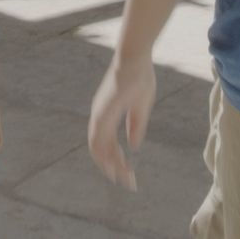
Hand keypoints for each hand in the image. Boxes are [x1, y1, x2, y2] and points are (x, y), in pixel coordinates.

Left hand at [88, 54, 155, 190]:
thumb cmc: (139, 76)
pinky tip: (117, 165)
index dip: (117, 160)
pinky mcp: (102, 112)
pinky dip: (106, 155)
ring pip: (98, 148)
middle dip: (113, 168)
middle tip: (128, 182)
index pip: (108, 144)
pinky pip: (99, 139)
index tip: (129, 173)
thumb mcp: (141, 106)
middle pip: (101, 150)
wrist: (135, 57)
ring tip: (123, 179)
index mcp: (107, 114)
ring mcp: (99, 114)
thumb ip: (136, 126)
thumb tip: (133, 145)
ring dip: (110, 165)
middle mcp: (99, 116)